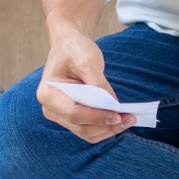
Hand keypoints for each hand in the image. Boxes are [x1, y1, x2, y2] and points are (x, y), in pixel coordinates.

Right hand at [36, 22, 134, 142]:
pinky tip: (120, 120)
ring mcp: (60, 115)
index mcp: (48, 94)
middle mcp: (51, 109)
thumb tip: (112, 104)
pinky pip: (88, 129)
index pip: (73, 113)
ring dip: (108, 130)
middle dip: (106, 126)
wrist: (67, 46)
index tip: (117, 116)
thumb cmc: (74, 50)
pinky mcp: (71, 117)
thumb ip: (97, 83)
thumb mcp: (86, 60)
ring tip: (129, 119)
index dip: (96, 117)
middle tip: (130, 118)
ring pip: (86, 132)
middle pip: (80, 126)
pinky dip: (104, 128)